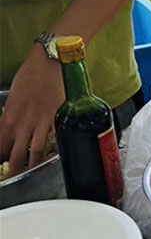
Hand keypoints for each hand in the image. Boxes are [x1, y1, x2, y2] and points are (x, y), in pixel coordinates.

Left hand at [0, 45, 63, 175]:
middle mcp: (23, 123)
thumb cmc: (30, 74)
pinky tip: (54, 156)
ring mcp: (41, 123)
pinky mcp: (57, 119)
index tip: (0, 162)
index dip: (0, 156)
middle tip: (14, 175)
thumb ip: (11, 115)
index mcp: (9, 117)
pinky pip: (54, 139)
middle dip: (14, 168)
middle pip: (16, 154)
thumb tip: (10, 126)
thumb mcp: (13, 96)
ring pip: (34, 152)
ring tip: (32, 172)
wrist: (48, 63)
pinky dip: (54, 149)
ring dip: (32, 165)